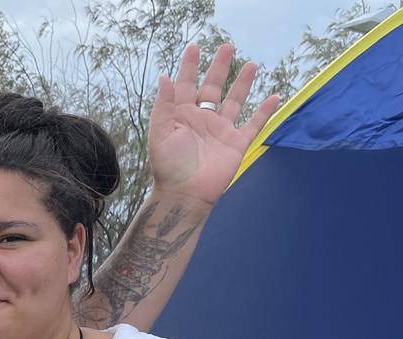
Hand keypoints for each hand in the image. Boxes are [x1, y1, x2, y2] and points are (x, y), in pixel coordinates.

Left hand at [148, 43, 281, 205]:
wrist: (185, 194)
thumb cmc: (168, 166)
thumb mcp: (160, 133)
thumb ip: (164, 105)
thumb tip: (164, 76)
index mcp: (181, 115)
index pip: (186, 85)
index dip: (189, 66)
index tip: (193, 47)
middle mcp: (202, 119)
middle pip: (212, 87)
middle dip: (219, 67)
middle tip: (227, 46)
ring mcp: (221, 130)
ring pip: (235, 100)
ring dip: (243, 83)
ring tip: (251, 64)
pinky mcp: (237, 143)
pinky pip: (254, 123)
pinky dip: (265, 111)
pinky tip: (274, 96)